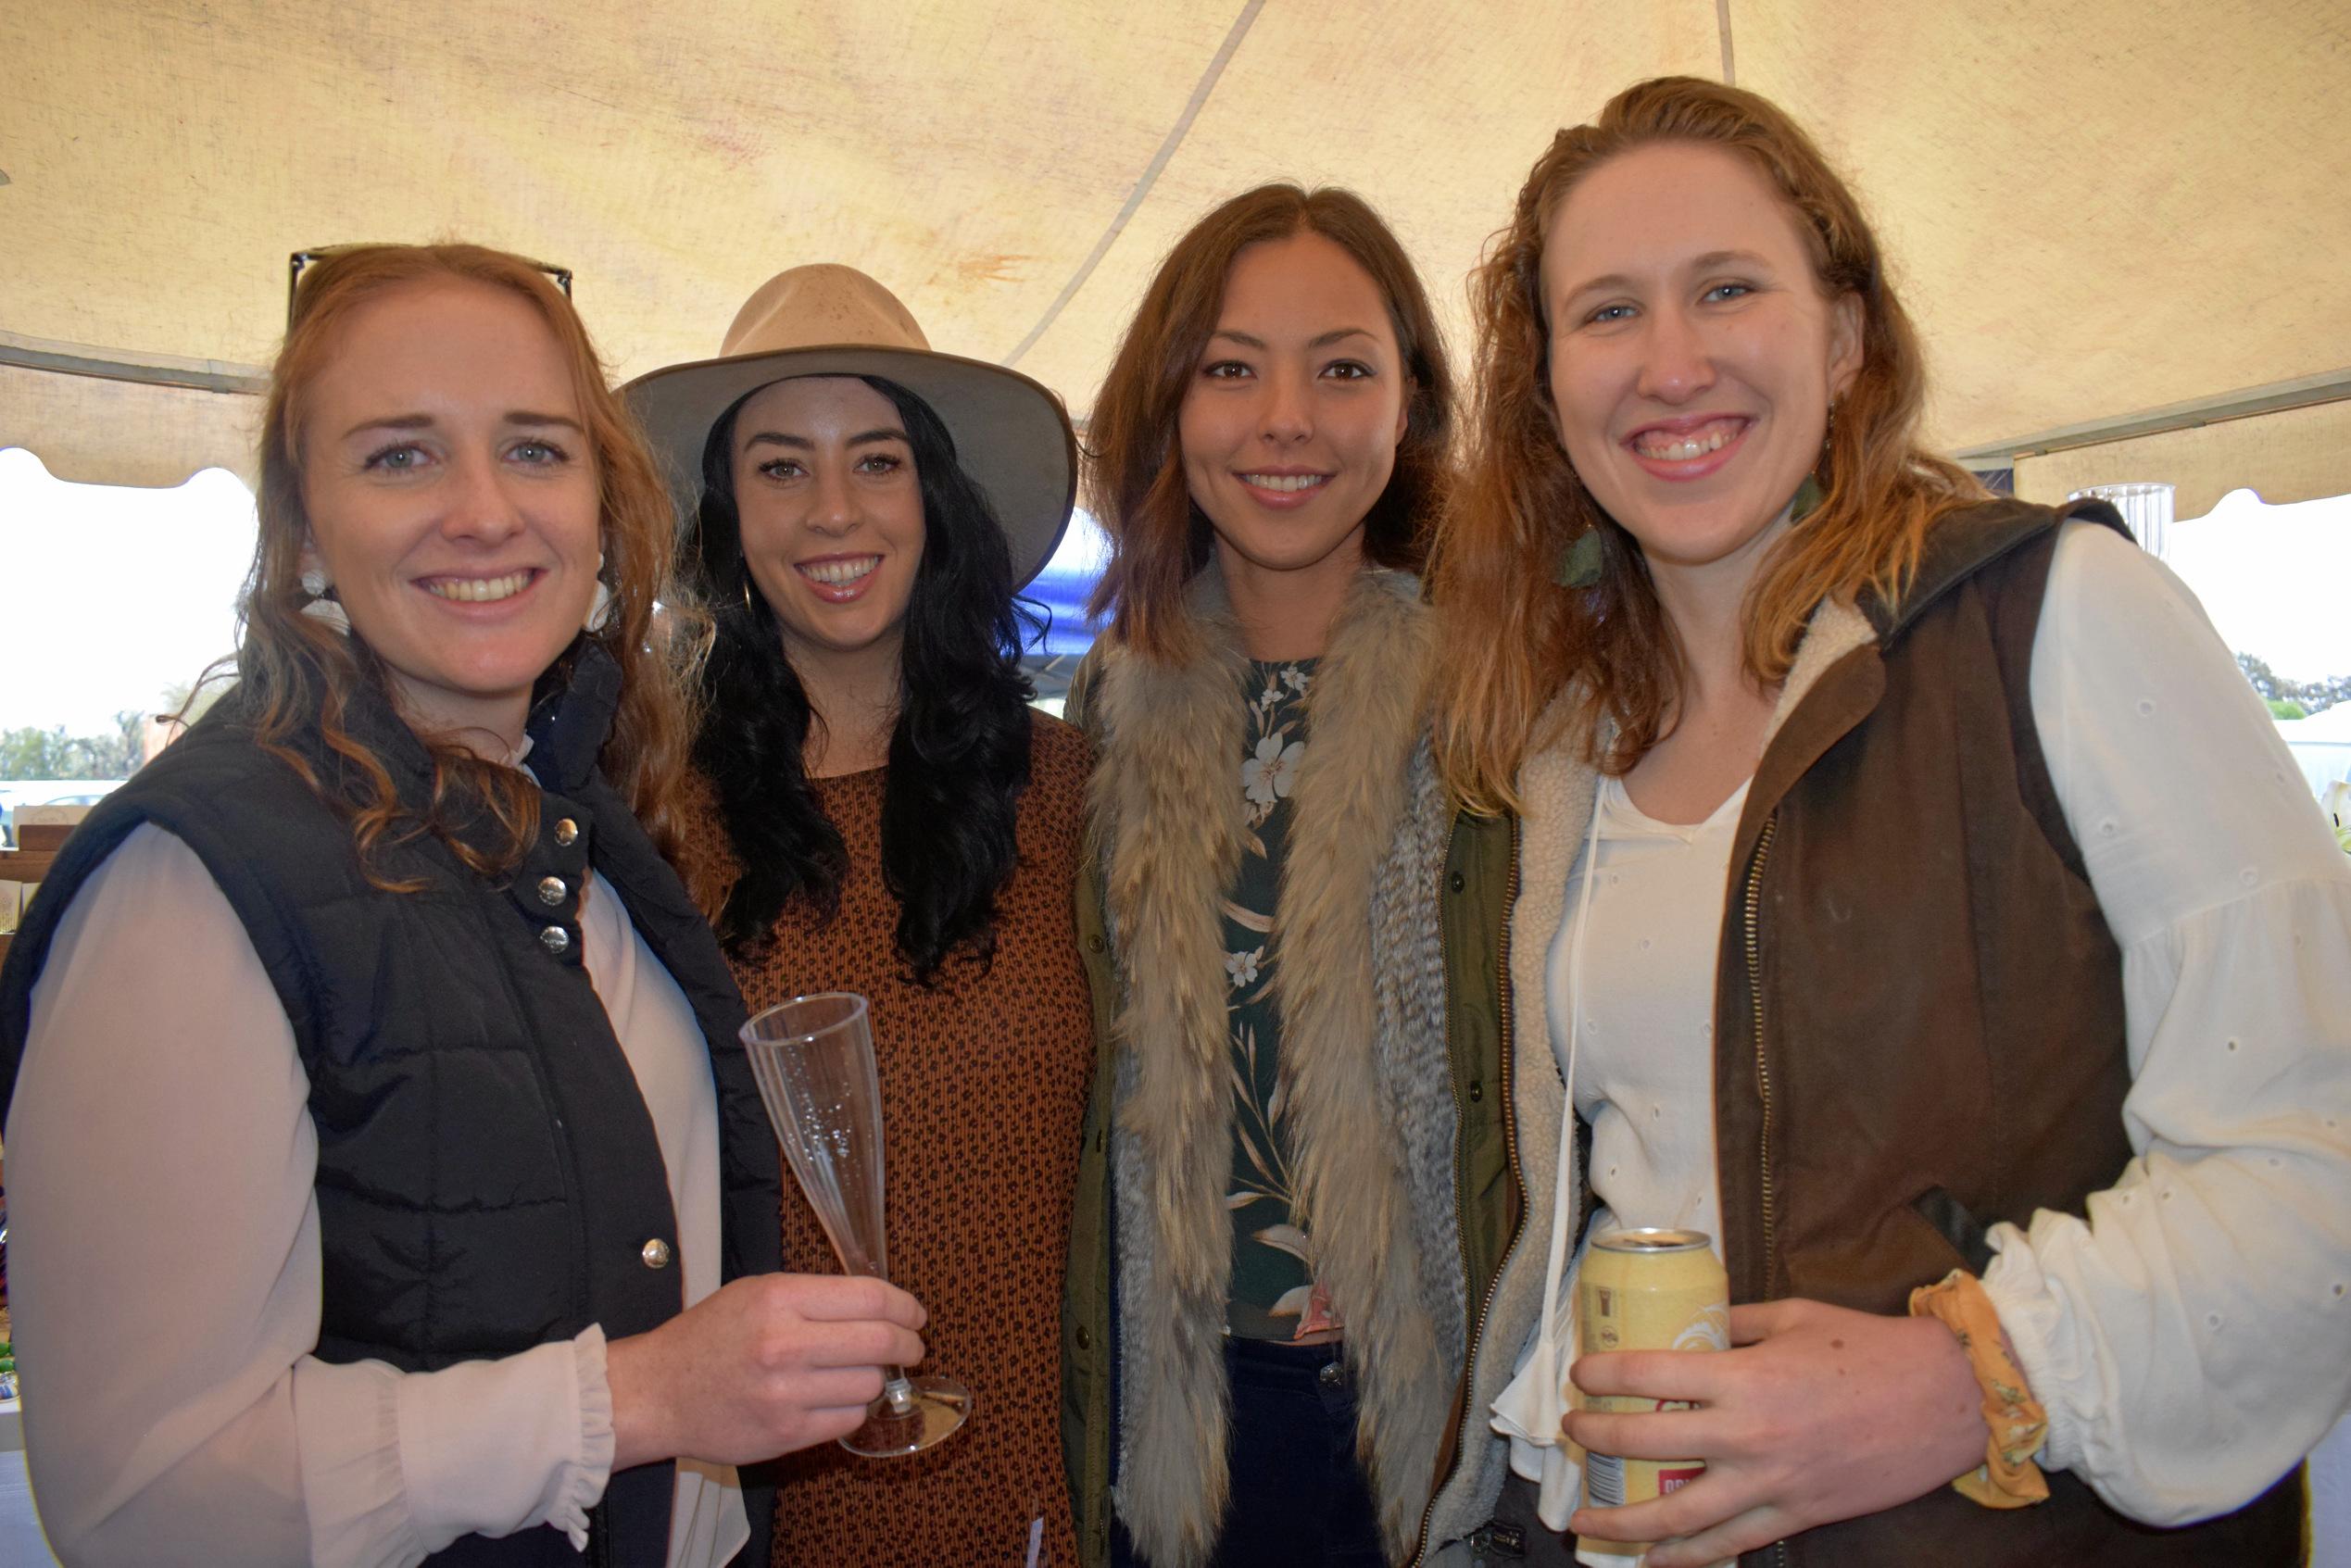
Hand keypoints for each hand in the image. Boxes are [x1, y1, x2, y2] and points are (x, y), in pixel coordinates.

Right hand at [607, 1272, 927, 1468]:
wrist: (657, 1393)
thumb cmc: (709, 1337)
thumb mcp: (756, 1292)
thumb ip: (815, 1295)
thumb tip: (881, 1303)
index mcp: (779, 1298)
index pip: (870, 1297)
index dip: (905, 1305)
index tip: (916, 1314)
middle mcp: (784, 1344)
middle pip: (880, 1342)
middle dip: (909, 1344)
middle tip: (913, 1345)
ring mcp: (786, 1393)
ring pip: (869, 1384)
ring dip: (875, 1378)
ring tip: (856, 1371)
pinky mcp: (785, 1433)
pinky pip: (849, 1420)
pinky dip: (852, 1408)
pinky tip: (835, 1398)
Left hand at [1563, 1298, 1985, 1566]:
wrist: (1946, 1399)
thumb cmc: (1870, 1349)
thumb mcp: (1791, 1317)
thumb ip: (1732, 1324)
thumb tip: (1686, 1325)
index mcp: (1744, 1377)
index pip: (1649, 1377)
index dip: (1603, 1376)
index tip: (1580, 1375)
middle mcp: (1748, 1435)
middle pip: (1646, 1446)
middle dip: (1595, 1441)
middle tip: (1570, 1433)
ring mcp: (1772, 1483)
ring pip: (1679, 1517)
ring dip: (1624, 1525)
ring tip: (1584, 1526)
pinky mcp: (1797, 1515)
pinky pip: (1731, 1545)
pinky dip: (1688, 1560)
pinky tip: (1655, 1563)